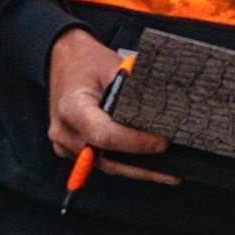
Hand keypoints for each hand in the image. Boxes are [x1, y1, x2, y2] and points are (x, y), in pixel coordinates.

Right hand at [47, 29, 178, 186]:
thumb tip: (162, 108)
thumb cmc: (87, 62)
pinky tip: (146, 166)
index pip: (104, 135)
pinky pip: (100, 162)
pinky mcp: (71, 150)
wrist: (64, 61)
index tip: (161, 143)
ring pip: (104, 165)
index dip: (134, 142)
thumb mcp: (112, 66)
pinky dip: (123, 164)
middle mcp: (64, 131)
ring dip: (134, 170)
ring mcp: (64, 144)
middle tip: (171, 171)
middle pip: (105, 158)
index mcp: (71, 107)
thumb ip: (133, 89)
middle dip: (140, 166)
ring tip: (166, 173)